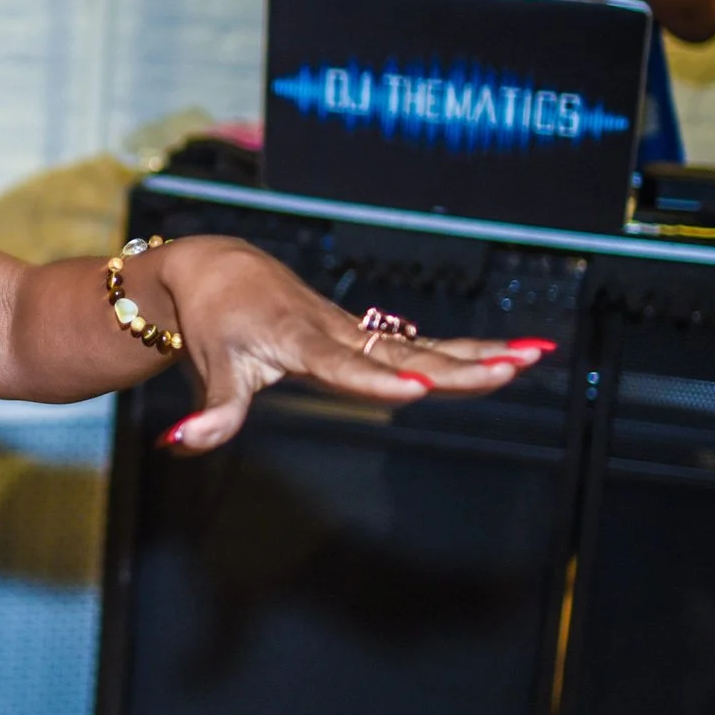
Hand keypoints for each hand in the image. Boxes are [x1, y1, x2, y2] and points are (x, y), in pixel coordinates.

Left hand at [149, 237, 544, 451]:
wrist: (219, 271)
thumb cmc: (215, 323)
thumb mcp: (209, 370)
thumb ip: (210, 414)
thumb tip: (179, 444)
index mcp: (299, 341)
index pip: (343, 366)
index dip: (377, 379)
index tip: (414, 389)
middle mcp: (338, 333)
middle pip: (405, 352)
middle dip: (459, 365)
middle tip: (511, 370)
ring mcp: (358, 331)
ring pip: (426, 343)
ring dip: (480, 352)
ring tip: (535, 355)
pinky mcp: (368, 333)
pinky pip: (424, 342)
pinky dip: (469, 349)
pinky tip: (519, 353)